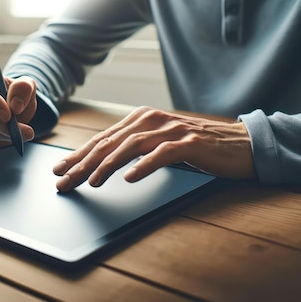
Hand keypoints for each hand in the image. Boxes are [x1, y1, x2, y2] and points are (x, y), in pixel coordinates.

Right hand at [0, 65, 36, 147]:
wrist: (14, 108)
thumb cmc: (17, 93)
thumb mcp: (27, 86)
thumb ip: (25, 88)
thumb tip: (15, 105)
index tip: (9, 115)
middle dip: (2, 124)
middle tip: (23, 130)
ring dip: (4, 134)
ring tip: (21, 132)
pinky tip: (10, 134)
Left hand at [53, 106, 254, 191]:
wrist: (241, 144)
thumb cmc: (197, 147)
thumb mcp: (160, 144)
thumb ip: (135, 148)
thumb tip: (102, 163)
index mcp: (142, 119)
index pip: (104, 139)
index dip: (79, 155)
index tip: (59, 170)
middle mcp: (153, 120)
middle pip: (111, 143)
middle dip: (84, 163)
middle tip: (64, 181)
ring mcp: (172, 130)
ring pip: (131, 147)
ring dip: (107, 165)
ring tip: (90, 182)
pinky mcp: (191, 144)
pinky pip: (162, 154)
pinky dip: (144, 166)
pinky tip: (129, 178)